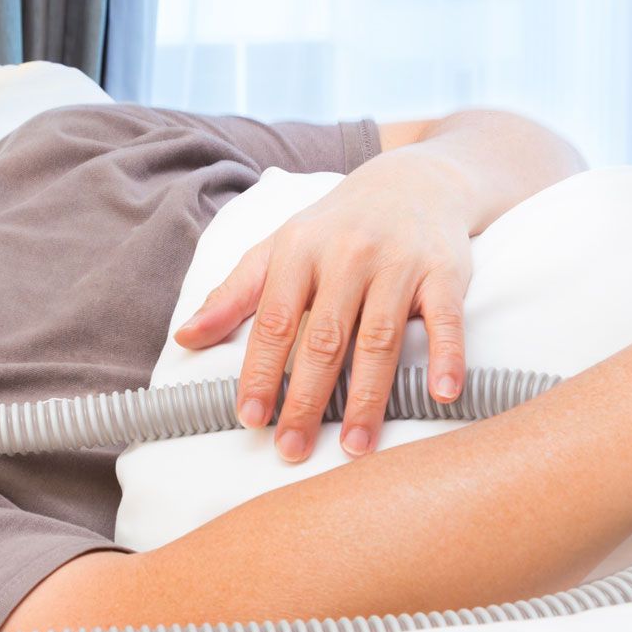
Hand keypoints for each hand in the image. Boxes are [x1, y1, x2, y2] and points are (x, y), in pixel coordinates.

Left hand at [174, 153, 474, 461]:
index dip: (260, 372)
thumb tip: (184, 337)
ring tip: (354, 446)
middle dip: (306, 398)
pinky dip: (448, 356)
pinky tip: (442, 394)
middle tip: (292, 448)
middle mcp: (347, 255)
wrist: (414, 182)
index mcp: (298, 252)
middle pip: (324, 339)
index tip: (250, 418)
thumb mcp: (279, 248)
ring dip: (367, 397)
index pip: (274, 322)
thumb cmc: (336, 227)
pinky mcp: (444, 271)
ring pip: (379, 339)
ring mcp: (398, 263)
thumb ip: (234, 295)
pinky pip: (445, 319)